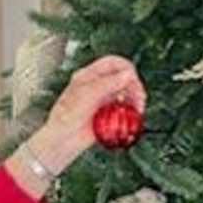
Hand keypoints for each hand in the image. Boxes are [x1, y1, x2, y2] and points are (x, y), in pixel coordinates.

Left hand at [28, 55, 147, 173]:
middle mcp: (98, 86)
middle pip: (124, 78)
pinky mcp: (108, 115)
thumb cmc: (66, 117)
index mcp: (89, 75)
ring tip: (137, 110)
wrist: (63, 140)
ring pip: (127, 94)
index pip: (113, 63)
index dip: (126, 68)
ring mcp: (103, 100)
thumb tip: (128, 75)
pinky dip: (131, 112)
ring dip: (135, 100)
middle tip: (139, 99)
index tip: (133, 80)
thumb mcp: (87, 95)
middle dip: (134, 87)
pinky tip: (132, 116)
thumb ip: (108, 83)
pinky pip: (124, 110)